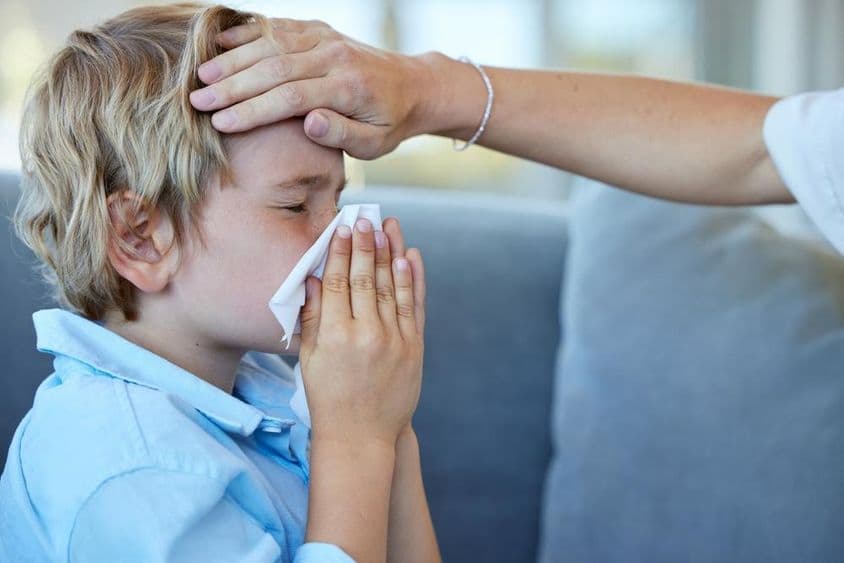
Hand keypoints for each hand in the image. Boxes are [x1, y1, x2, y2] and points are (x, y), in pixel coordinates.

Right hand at [189, 18, 436, 158]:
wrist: (412, 85)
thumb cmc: (389, 123)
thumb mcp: (374, 143)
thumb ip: (342, 134)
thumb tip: (308, 123)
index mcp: (348, 88)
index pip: (290, 98)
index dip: (252, 111)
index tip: (219, 123)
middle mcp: (334, 57)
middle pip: (274, 68)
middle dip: (231, 85)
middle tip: (196, 100)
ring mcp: (325, 38)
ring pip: (271, 44)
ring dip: (233, 58)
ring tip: (200, 75)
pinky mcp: (319, 29)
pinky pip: (279, 27)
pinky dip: (249, 34)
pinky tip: (221, 43)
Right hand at [298, 217, 426, 447]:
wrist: (361, 436)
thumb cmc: (328, 396)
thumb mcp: (309, 358)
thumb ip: (311, 317)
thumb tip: (312, 278)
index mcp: (333, 335)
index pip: (336, 282)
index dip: (339, 251)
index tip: (343, 229)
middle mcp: (365, 334)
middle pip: (364, 278)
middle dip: (365, 245)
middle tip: (365, 219)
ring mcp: (393, 340)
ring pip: (392, 287)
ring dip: (391, 253)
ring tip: (388, 228)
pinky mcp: (414, 348)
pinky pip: (414, 307)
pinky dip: (413, 280)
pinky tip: (409, 258)